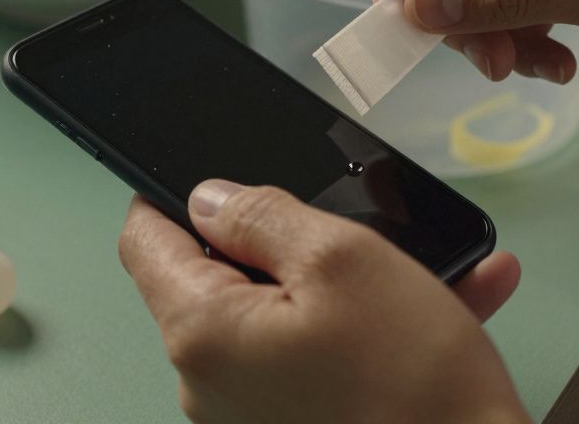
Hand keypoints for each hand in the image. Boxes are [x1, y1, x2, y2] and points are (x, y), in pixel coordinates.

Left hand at [118, 181, 528, 423]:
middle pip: (217, 277)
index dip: (170, 194)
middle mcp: (210, 382)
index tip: (210, 179)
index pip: (143, 241)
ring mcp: (250, 410)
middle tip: (348, 225)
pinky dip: (363, 326)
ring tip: (423, 267)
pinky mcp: (292, 422)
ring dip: (343, 283)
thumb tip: (210, 199)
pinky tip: (435, 304)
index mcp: (203, 333)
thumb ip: (262, 215)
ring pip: (281, 313)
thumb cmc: (414, 389)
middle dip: (282, 242)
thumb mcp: (341, 259)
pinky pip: (315, 354)